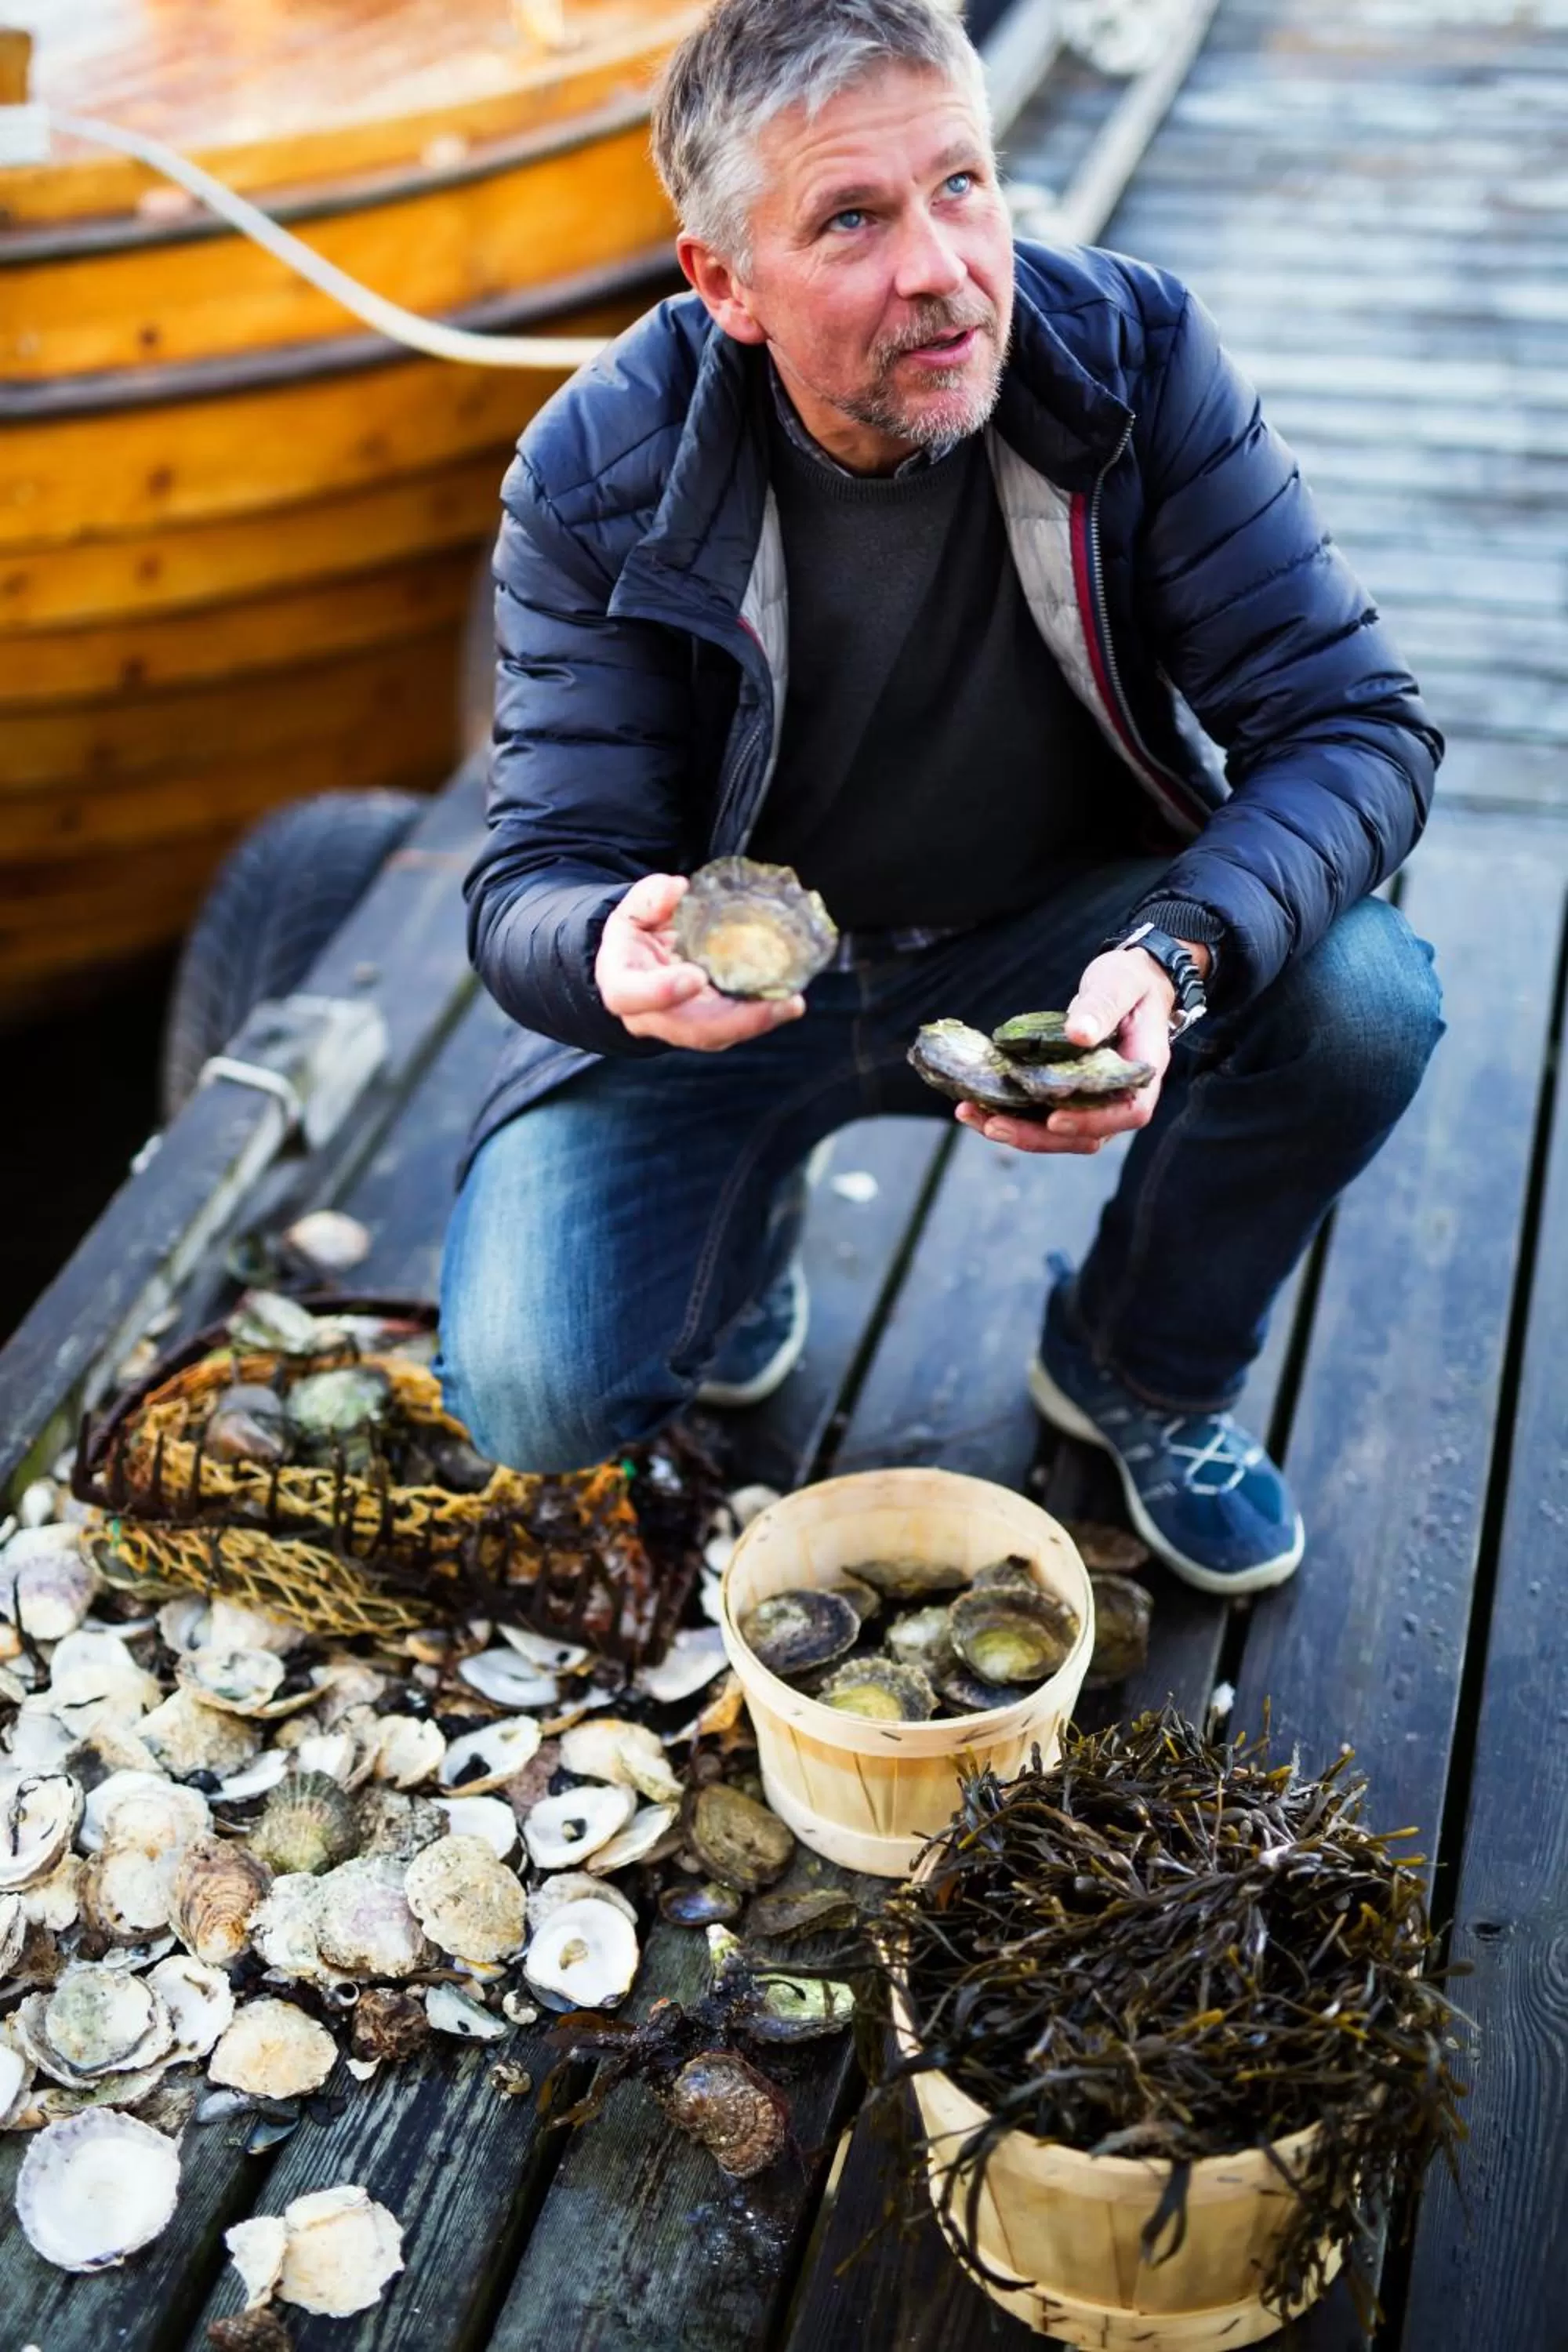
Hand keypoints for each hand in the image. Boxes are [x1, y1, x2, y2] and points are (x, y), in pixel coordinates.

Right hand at [594, 873, 806, 1049]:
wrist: (638, 965)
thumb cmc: (635, 936)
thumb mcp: (633, 911)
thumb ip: (650, 898)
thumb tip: (678, 889)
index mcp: (621, 984)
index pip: (632, 995)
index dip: (661, 991)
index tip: (695, 976)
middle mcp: (649, 1016)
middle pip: (690, 1029)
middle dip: (735, 1020)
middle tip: (776, 1003)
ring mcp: (679, 1026)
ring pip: (716, 1035)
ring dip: (756, 1022)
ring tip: (790, 1005)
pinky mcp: (706, 1027)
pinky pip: (732, 1028)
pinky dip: (760, 1016)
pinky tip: (786, 1003)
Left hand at [955, 940, 1207, 1155]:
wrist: (1129, 982)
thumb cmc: (1130, 981)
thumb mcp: (1119, 983)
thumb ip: (1101, 1007)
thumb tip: (1079, 1033)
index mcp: (1141, 1070)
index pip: (1129, 1112)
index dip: (1093, 1121)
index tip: (1055, 1118)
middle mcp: (1120, 1095)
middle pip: (1086, 1136)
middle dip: (1037, 1136)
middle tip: (992, 1125)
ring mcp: (1094, 1100)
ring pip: (1060, 1134)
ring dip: (1017, 1130)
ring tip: (972, 1114)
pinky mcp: (1068, 1094)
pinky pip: (1041, 1114)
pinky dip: (1010, 1113)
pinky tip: (974, 1104)